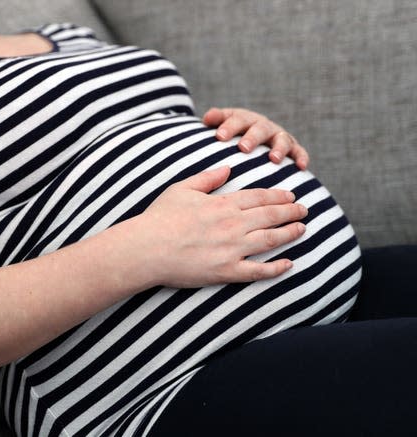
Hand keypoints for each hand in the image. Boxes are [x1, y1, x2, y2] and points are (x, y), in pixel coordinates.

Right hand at [137, 166, 306, 287]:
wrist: (148, 248)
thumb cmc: (160, 218)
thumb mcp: (181, 189)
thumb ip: (207, 178)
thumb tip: (227, 167)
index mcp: (223, 204)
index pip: (259, 197)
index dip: (278, 196)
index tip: (291, 195)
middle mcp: (233, 225)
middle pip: (270, 216)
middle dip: (290, 212)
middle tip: (305, 210)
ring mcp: (232, 249)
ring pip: (270, 240)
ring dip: (290, 233)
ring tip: (302, 229)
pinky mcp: (227, 271)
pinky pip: (258, 271)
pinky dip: (276, 268)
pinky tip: (289, 264)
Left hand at [203, 107, 308, 169]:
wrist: (252, 137)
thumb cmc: (232, 134)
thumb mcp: (223, 124)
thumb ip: (216, 119)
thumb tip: (207, 118)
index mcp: (244, 119)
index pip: (236, 120)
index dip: (229, 127)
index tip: (219, 137)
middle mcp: (263, 125)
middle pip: (259, 129)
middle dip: (252, 138)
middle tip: (243, 148)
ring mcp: (278, 136)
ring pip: (281, 139)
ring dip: (278, 148)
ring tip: (273, 159)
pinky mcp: (292, 147)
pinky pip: (299, 151)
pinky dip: (301, 157)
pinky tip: (301, 167)